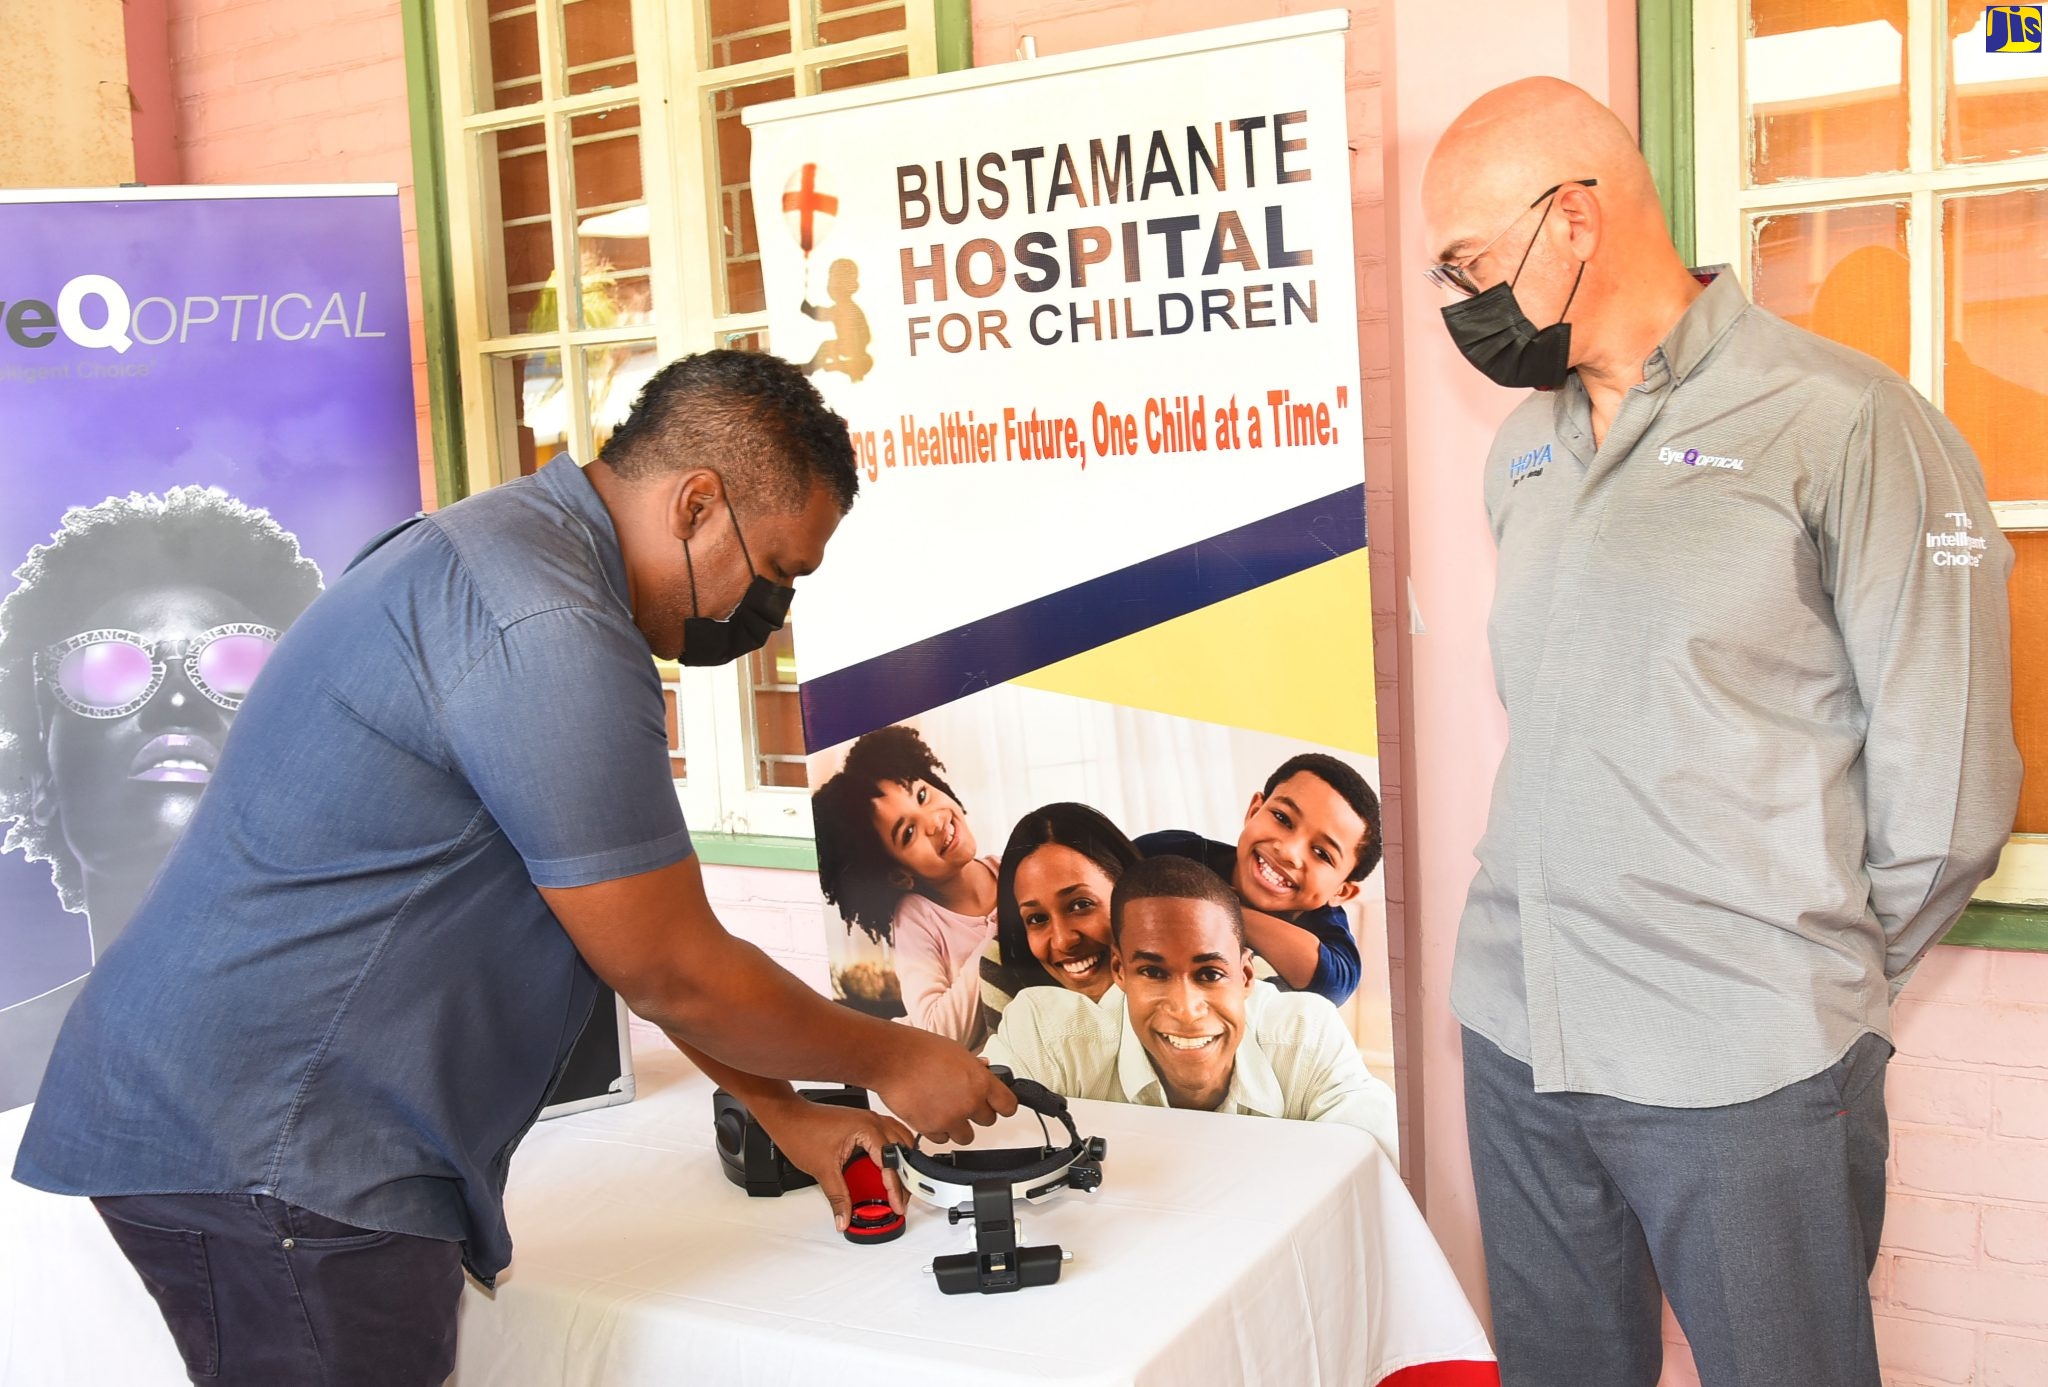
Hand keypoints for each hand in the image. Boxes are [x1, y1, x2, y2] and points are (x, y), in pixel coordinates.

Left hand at [751, 1097, 916, 1232]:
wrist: (787, 1116)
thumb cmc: (801, 1131)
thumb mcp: (823, 1170)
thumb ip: (838, 1198)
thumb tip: (844, 1217)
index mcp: (867, 1129)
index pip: (890, 1163)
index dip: (895, 1188)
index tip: (896, 1206)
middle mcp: (872, 1121)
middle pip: (901, 1152)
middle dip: (904, 1178)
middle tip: (901, 1200)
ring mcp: (869, 1119)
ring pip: (899, 1141)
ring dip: (902, 1163)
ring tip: (901, 1186)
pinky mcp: (863, 1121)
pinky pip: (889, 1135)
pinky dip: (893, 1152)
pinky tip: (890, 1164)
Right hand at [869, 1027, 1017, 1145]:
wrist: (892, 1059)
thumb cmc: (920, 1050)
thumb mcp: (957, 1051)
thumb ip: (974, 1068)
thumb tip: (984, 1071)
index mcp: (980, 1081)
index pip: (1008, 1105)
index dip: (1005, 1106)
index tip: (1001, 1107)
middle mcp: (969, 1102)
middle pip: (989, 1121)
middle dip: (978, 1114)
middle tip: (965, 1102)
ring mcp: (950, 1118)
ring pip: (967, 1136)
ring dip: (959, 1126)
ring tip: (946, 1110)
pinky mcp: (931, 1128)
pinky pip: (942, 1139)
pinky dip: (938, 1131)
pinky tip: (931, 1114)